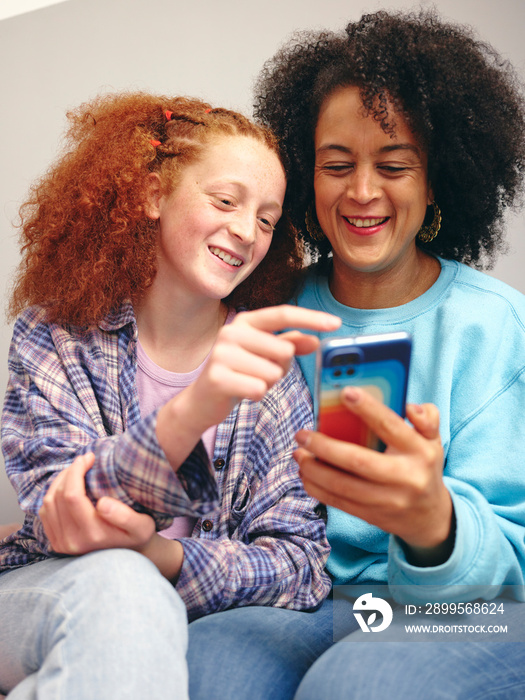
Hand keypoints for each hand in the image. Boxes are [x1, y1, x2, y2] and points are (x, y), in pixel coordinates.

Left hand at [40, 453, 155, 554]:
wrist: (126, 558)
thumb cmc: (136, 537)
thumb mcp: (142, 527)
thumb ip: (126, 517)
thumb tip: (102, 503)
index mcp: (92, 534)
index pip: (72, 495)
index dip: (76, 471)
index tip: (89, 457)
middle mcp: (72, 541)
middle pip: (57, 496)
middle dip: (69, 472)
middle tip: (84, 460)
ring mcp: (61, 543)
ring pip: (48, 503)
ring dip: (59, 481)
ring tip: (76, 470)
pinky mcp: (56, 542)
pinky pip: (45, 512)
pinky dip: (53, 494)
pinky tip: (67, 486)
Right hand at [157, 305, 340, 467]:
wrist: (202, 400)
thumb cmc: (238, 373)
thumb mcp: (266, 356)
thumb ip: (290, 344)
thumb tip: (315, 341)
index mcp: (245, 321)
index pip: (283, 314)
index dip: (311, 318)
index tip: (337, 323)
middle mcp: (231, 331)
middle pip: (283, 350)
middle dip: (281, 368)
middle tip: (261, 373)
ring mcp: (221, 354)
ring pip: (273, 372)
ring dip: (268, 383)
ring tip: (249, 382)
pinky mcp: (217, 377)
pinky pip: (259, 389)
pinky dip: (256, 395)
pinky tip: (242, 393)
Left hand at [294, 387, 452, 552]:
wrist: (429, 516)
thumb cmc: (423, 465)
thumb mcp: (432, 439)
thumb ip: (427, 417)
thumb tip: (411, 407)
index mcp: (419, 452)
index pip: (391, 426)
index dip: (368, 409)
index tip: (346, 392)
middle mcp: (404, 477)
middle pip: (358, 461)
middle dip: (325, 447)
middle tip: (302, 434)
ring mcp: (387, 500)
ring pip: (342, 486)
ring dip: (314, 469)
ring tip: (298, 453)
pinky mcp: (371, 515)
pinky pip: (338, 502)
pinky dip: (317, 488)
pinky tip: (304, 473)